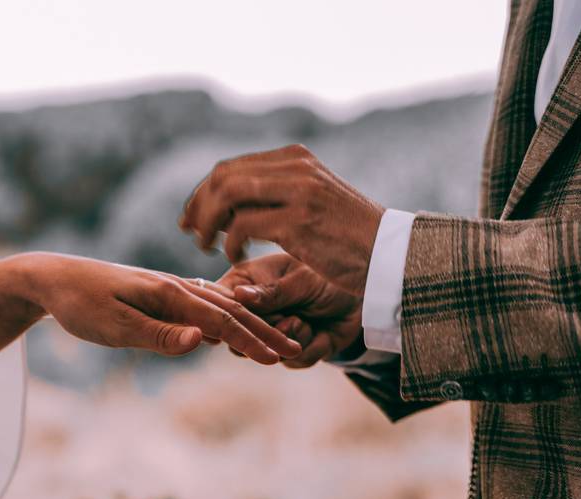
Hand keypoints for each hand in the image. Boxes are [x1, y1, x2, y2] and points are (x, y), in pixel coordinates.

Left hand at [0, 253, 301, 363]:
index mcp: (168, 293)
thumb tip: (202, 341)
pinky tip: (236, 322)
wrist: (53, 277)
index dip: (251, 341)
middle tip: (294, 351)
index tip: (279, 359)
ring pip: (221, 305)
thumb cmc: (79, 304)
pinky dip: (229, 315)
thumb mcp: (113, 326)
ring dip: (250, 324)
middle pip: (230, 310)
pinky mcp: (162, 293)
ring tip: (273, 340)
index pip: (221, 320)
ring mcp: (170, 288)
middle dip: (263, 332)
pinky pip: (205, 303)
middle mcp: (175, 286)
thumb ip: (158, 334)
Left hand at [180, 144, 383, 295]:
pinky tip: (235, 258)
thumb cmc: (349, 236)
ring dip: (207, 223)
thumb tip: (225, 207)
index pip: (232, 167)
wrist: (391, 253)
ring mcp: (297, 192)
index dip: (203, 193)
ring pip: (227, 195)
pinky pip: (243, 225)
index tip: (191, 218)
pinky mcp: (298, 221)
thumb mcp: (312, 202)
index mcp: (296, 158)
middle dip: (198, 206)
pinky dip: (230, 243)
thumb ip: (274, 196)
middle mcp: (295, 167)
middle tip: (189, 233)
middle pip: (223, 177)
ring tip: (205, 247)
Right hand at [217, 253, 362, 367]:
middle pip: (238, 336)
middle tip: (291, 318)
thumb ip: (271, 291)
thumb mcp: (300, 279)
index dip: (235, 317)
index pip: (222, 304)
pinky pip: (290, 363)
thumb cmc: (327, 277)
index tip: (257, 316)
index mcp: (246, 282)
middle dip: (269, 331)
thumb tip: (239, 296)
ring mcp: (270, 333)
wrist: (364, 299)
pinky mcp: (290, 353)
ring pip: (264, 354)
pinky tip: (319, 333)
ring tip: (305, 321)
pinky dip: (309, 349)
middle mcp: (254, 310)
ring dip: (291, 339)